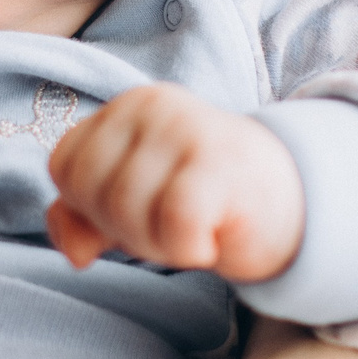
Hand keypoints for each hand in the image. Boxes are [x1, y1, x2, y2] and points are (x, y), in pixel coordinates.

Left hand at [44, 82, 303, 281]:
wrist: (292, 200)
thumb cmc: (201, 199)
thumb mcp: (132, 204)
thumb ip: (83, 218)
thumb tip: (74, 253)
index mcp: (125, 108)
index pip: (65, 167)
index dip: (89, 207)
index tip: (140, 211)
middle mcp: (152, 106)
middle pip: (90, 191)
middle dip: (123, 228)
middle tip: (170, 225)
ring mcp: (187, 129)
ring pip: (126, 210)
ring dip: (158, 244)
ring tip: (194, 230)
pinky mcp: (220, 163)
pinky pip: (173, 223)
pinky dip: (188, 248)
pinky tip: (212, 237)